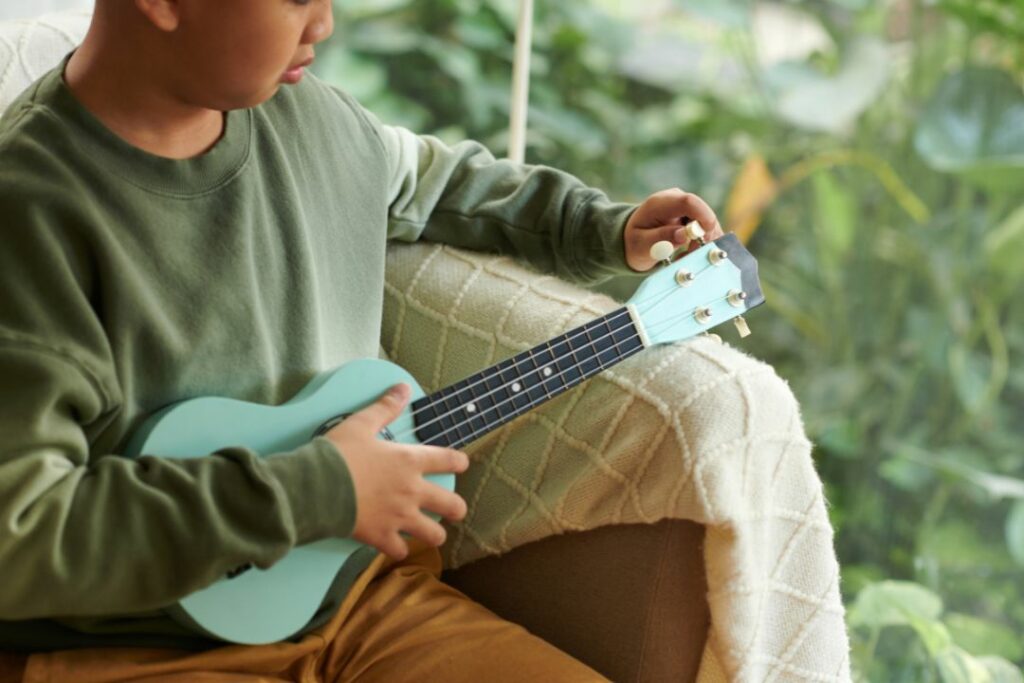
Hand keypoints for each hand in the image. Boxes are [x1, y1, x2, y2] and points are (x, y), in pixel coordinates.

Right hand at [325, 383, 468, 559]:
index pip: (447, 460)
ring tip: (430, 532)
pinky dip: (398, 549)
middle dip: (456, 508)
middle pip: (451, 505)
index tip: (462, 464)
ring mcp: (399, 516)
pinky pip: (399, 550)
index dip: (458, 462)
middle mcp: (412, 491)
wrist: (317, 487)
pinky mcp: (382, 537)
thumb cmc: (338, 454)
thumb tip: (403, 387)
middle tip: (454, 509)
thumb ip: (385, 407)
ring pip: (433, 534)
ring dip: (433, 533)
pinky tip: (395, 545)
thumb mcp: (361, 423)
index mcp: (409, 462)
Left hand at [623, 188, 724, 271]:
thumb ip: (662, 238)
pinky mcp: (694, 215)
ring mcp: (686, 206)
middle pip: (702, 213)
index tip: (705, 238)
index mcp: (660, 203)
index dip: (703, 217)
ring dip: (703, 243)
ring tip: (684, 257)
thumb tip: (684, 235)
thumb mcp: (642, 245)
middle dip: (703, 237)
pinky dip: (703, 243)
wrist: (633, 239)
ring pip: (708, 222)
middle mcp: (676, 199)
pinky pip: (707, 228)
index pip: (688, 202)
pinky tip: (689, 253)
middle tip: (690, 256)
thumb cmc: (636, 242)